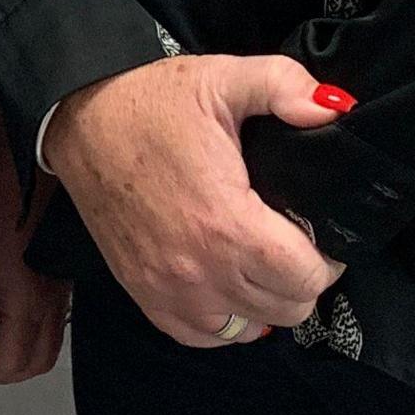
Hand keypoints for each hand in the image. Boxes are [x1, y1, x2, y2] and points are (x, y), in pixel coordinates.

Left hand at [0, 84, 67, 383]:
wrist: (29, 149)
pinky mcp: (61, 266)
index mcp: (29, 298)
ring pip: (45, 338)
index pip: (12, 362)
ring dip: (11, 345)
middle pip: (35, 360)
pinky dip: (22, 321)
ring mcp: (62, 283)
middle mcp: (53, 298)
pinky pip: (49, 313)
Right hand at [41, 55, 346, 347]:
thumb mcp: (224, 78)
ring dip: (267, 302)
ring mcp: (168, 289)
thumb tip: (334, 110)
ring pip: (250, 330)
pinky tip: (230, 286)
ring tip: (264, 261)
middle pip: (286, 309)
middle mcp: (198, 270)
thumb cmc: (151, 101)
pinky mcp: (143, 293)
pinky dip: (226, 321)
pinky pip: (203, 337)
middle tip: (297, 241)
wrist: (80, 117)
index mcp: (226, 222)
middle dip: (304, 277)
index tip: (322, 233)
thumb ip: (287, 86)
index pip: (306, 278)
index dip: (329, 259)